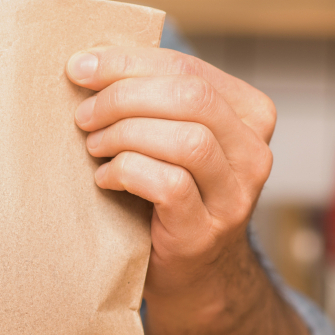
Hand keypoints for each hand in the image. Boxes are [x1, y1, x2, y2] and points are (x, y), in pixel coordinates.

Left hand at [66, 46, 275, 325]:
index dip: (128, 62)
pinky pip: (170, 186)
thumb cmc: (169, 192)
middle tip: (84, 114)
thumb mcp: (170, 135)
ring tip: (94, 145)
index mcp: (249, 113)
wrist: (192, 273)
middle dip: (124, 97)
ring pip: (186, 141)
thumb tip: (88, 61)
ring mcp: (236, 195)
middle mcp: (254, 152)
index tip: (81, 67)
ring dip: (125, 135)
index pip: (188, 69)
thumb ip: (151, 98)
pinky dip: (127, 172)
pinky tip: (105, 177)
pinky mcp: (206, 230)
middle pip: (191, 98)